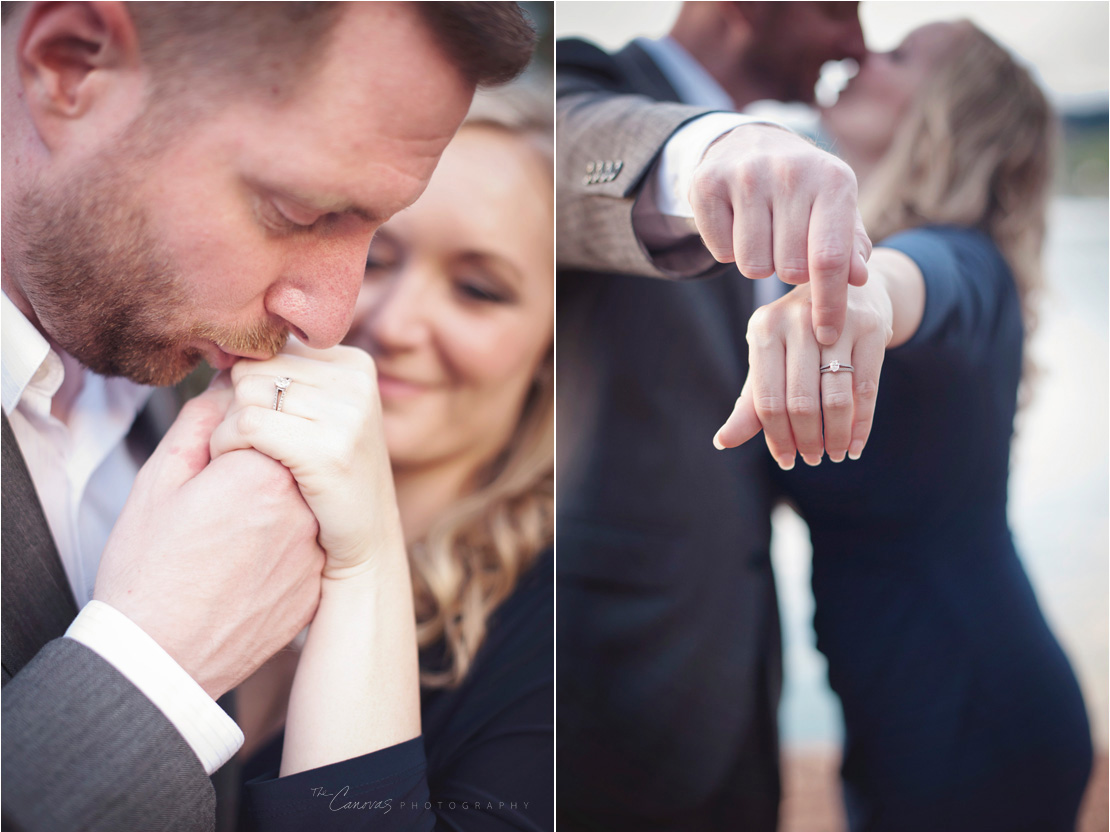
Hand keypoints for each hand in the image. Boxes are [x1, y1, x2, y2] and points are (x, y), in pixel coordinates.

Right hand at [95, 383, 324, 699]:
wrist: (159, 660)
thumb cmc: (147, 571)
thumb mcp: (160, 482)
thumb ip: (201, 424)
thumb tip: (228, 390)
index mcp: (264, 470)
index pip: (268, 418)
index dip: (232, 434)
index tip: (209, 460)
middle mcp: (303, 506)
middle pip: (290, 457)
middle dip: (260, 463)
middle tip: (218, 499)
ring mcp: (316, 549)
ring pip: (302, 500)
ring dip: (276, 503)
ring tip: (230, 534)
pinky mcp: (318, 584)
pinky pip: (308, 544)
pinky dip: (284, 545)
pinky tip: (247, 564)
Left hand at [209, 340, 402, 579]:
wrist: (366, 543)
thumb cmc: (330, 480)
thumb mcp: (326, 416)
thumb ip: (290, 378)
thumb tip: (231, 351)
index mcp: (355, 364)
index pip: (271, 351)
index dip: (250, 387)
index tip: (259, 424)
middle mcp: (356, 381)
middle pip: (255, 369)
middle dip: (236, 405)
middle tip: (248, 446)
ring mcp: (347, 415)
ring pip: (245, 394)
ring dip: (228, 428)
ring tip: (247, 457)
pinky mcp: (327, 450)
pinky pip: (246, 424)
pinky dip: (227, 445)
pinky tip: (239, 469)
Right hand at [690, 123, 870, 344]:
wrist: (751, 143)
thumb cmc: (804, 191)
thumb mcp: (835, 211)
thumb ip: (851, 248)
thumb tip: (859, 279)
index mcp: (833, 180)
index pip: (829, 259)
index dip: (829, 304)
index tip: (827, 336)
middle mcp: (790, 171)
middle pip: (788, 268)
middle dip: (789, 272)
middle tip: (787, 249)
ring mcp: (745, 174)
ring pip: (752, 265)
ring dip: (759, 264)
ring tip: (764, 238)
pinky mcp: (708, 183)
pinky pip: (720, 252)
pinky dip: (729, 250)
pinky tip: (738, 226)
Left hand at [713, 279, 892, 466]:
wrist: (844, 292)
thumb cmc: (797, 337)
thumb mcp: (769, 362)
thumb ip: (749, 403)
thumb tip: (723, 442)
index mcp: (764, 329)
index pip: (767, 399)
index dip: (777, 437)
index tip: (787, 460)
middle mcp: (798, 321)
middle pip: (801, 402)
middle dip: (808, 440)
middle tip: (813, 459)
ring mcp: (837, 322)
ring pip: (836, 398)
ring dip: (835, 436)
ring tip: (834, 455)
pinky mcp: (870, 327)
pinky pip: (866, 389)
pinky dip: (861, 425)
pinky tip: (855, 446)